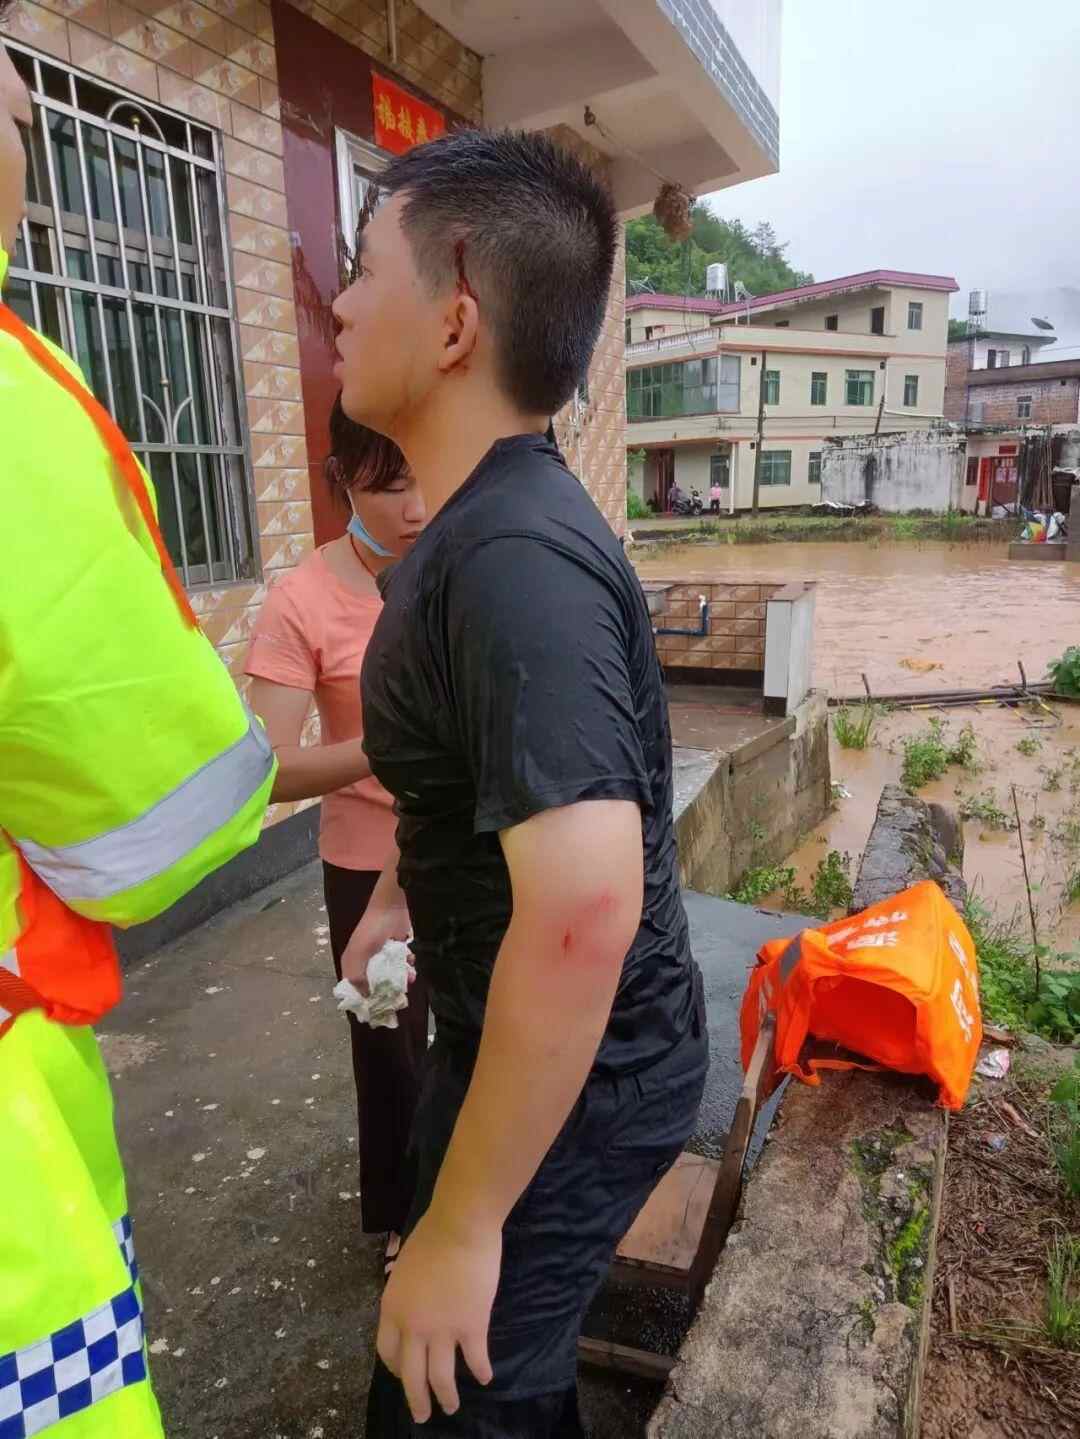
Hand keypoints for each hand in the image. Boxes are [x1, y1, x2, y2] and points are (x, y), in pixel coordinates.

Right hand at [341, 900, 411, 993]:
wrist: (392, 907)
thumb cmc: (371, 929)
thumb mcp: (358, 953)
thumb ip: (356, 976)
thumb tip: (364, 996)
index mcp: (353, 964)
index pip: (355, 988)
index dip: (363, 999)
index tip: (374, 1009)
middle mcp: (368, 963)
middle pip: (376, 986)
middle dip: (387, 991)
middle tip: (397, 996)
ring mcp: (384, 958)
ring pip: (392, 977)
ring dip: (401, 979)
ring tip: (409, 977)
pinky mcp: (398, 952)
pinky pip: (403, 966)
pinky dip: (408, 967)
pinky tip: (411, 963)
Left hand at [376, 1210, 498, 1422]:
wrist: (460, 1224)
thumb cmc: (432, 1235)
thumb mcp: (405, 1268)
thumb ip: (407, 1293)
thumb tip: (414, 1305)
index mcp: (393, 1309)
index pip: (388, 1352)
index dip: (396, 1369)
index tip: (404, 1374)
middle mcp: (414, 1327)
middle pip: (411, 1376)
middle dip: (417, 1400)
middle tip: (423, 1416)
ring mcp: (443, 1330)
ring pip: (441, 1378)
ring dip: (446, 1397)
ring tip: (452, 1407)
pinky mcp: (472, 1326)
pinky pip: (476, 1359)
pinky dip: (481, 1372)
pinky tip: (485, 1378)